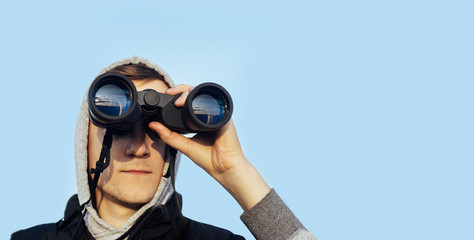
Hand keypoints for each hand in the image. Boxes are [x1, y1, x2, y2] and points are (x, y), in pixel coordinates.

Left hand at [149, 84, 269, 210]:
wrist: (223, 167)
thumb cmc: (207, 158)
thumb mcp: (184, 145)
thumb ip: (169, 135)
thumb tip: (153, 125)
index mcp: (200, 119)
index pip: (188, 102)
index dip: (177, 96)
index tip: (165, 95)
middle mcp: (209, 114)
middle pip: (195, 94)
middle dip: (181, 90)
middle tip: (169, 94)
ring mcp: (217, 113)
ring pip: (203, 94)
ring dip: (189, 91)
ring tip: (178, 100)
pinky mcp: (224, 116)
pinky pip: (213, 102)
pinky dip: (200, 99)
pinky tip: (190, 102)